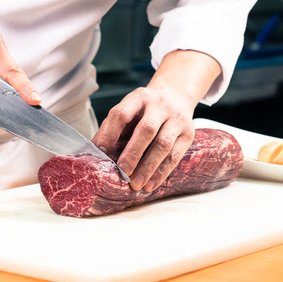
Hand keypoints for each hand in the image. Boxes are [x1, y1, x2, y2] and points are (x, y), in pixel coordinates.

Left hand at [93, 50, 220, 190]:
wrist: (176, 96)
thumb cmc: (144, 110)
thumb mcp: (129, 109)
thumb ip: (113, 128)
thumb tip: (94, 152)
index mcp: (139, 98)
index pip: (122, 113)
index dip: (109, 133)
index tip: (101, 152)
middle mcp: (159, 106)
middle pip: (147, 129)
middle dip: (133, 153)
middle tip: (122, 172)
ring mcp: (176, 119)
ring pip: (163, 144)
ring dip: (148, 167)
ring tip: (135, 184)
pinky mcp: (188, 134)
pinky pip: (175, 156)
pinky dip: (161, 173)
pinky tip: (150, 185)